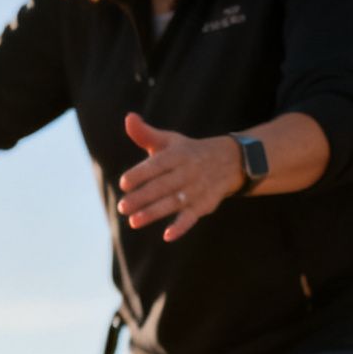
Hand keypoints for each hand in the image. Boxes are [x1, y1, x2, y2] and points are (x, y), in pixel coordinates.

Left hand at [116, 112, 243, 241]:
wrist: (230, 161)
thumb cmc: (187, 152)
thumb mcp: (169, 141)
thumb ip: (145, 134)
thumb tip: (128, 117)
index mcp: (177, 155)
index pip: (157, 165)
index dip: (140, 174)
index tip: (124, 183)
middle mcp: (187, 172)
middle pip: (162, 186)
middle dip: (142, 197)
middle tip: (122, 207)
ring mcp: (196, 190)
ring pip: (174, 202)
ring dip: (154, 212)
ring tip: (134, 222)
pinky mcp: (204, 205)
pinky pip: (192, 217)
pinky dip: (181, 227)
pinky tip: (167, 236)